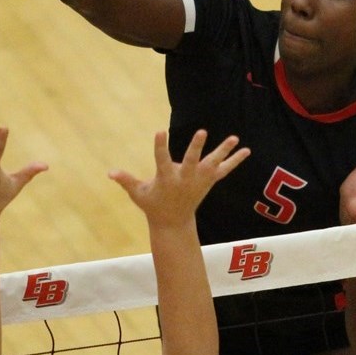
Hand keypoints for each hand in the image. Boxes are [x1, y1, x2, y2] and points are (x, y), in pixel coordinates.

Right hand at [109, 130, 248, 224]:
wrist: (173, 224)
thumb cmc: (153, 205)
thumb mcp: (138, 194)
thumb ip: (126, 181)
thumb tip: (109, 172)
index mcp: (167, 179)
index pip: (162, 159)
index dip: (161, 146)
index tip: (161, 131)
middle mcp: (185, 179)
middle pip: (191, 161)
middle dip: (196, 147)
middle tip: (202, 131)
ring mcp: (199, 181)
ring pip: (213, 164)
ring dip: (224, 151)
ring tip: (235, 138)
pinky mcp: (209, 182)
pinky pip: (224, 170)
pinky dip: (235, 161)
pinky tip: (246, 150)